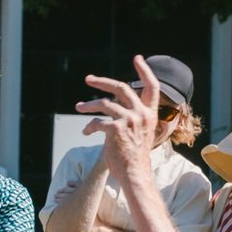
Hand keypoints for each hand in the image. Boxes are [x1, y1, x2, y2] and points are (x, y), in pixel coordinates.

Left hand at [76, 55, 162, 181]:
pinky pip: (97, 122)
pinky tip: (86, 132)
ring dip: (88, 105)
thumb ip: (132, 116)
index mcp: (150, 114)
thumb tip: (113, 104)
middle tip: (89, 79)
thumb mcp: (141, 132)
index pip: (152, 87)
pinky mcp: (115, 129)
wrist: (135, 174)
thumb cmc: (135, 155)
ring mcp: (129, 120)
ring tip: (78, 107)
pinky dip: (89, 126)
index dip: (145, 71)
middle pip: (122, 88)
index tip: (138, 58)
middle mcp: (142, 114)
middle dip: (102, 81)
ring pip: (104, 103)